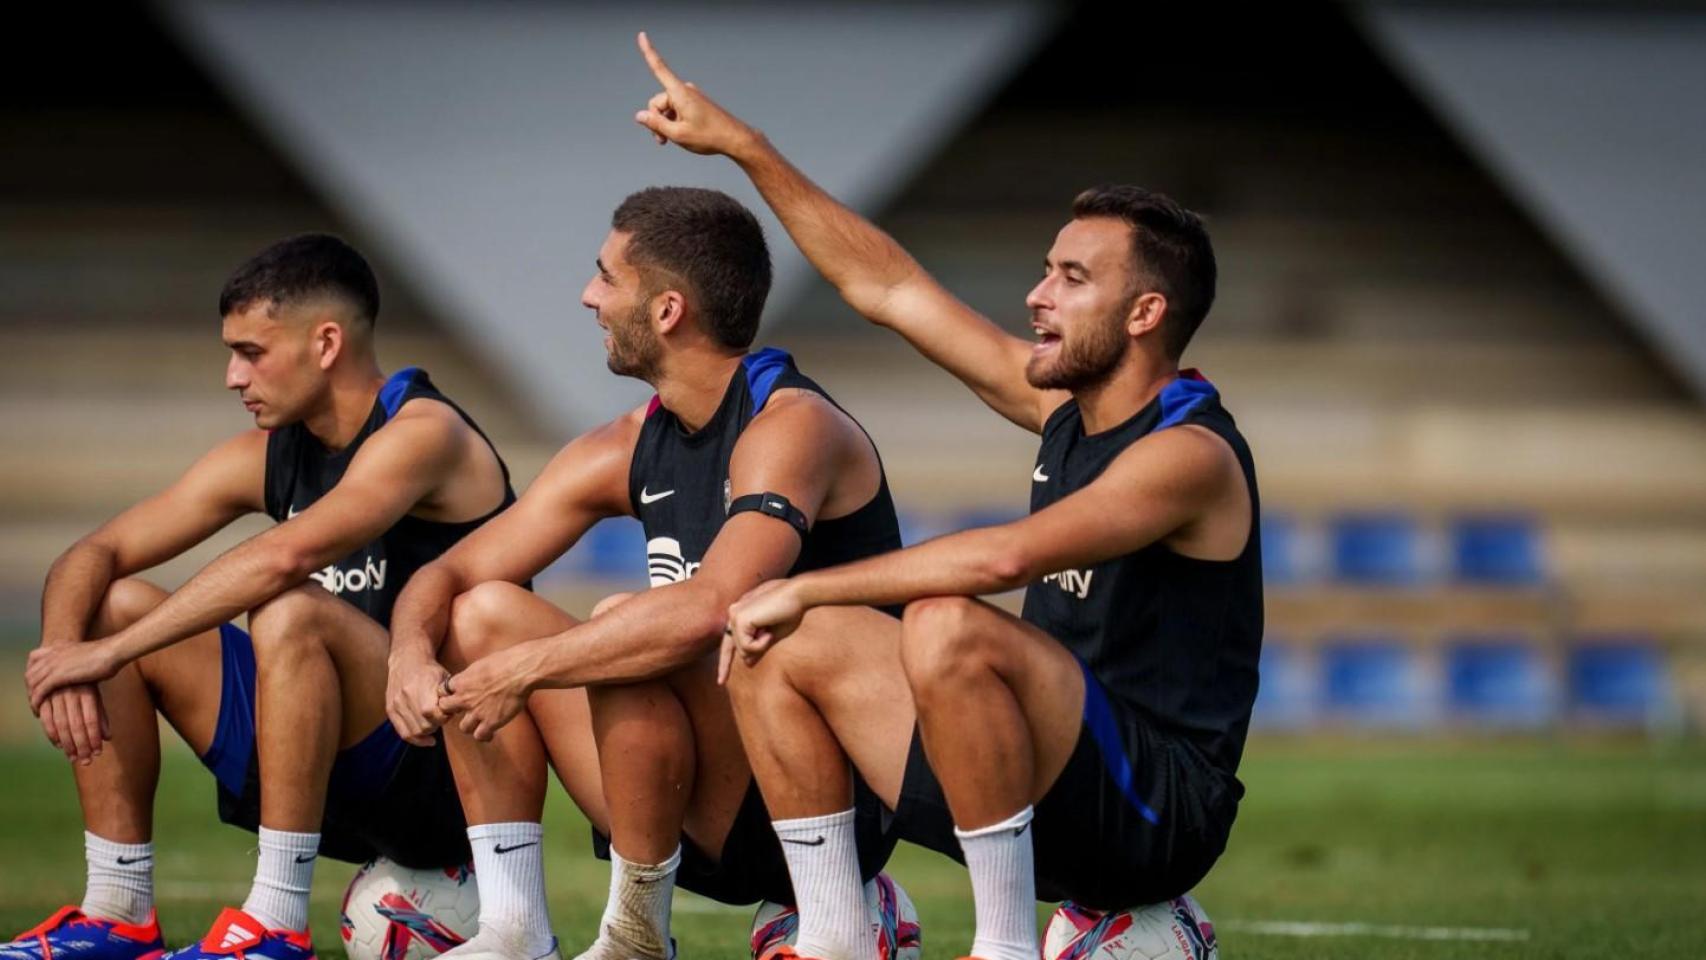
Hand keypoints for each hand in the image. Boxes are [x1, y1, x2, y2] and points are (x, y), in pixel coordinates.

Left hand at [27, 641, 121, 711]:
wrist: (112, 652)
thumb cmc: (107, 654)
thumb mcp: (86, 653)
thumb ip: (77, 658)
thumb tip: (81, 666)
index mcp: (58, 647)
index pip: (34, 660)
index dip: (33, 675)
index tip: (36, 686)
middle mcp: (51, 655)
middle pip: (30, 674)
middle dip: (30, 689)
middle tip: (35, 701)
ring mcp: (53, 664)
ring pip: (32, 684)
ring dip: (31, 698)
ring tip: (36, 708)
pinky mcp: (57, 676)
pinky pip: (39, 691)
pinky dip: (36, 702)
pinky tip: (38, 711)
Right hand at [38, 684, 108, 764]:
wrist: (67, 657)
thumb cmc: (85, 680)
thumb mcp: (96, 694)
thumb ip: (100, 715)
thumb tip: (108, 738)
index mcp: (88, 692)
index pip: (91, 720)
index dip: (93, 738)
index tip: (97, 753)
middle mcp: (71, 693)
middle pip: (76, 725)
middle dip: (81, 746)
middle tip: (86, 761)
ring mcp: (56, 695)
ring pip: (61, 724)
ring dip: (67, 744)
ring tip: (73, 758)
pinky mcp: (44, 696)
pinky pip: (46, 719)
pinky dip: (51, 733)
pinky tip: (59, 745)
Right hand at [386, 653, 451, 746]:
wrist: (407, 660)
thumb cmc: (430, 670)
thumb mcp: (444, 678)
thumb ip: (450, 696)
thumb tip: (458, 711)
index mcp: (421, 687)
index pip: (433, 713)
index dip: (444, 717)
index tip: (448, 712)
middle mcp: (406, 697)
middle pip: (424, 725)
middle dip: (436, 725)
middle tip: (441, 717)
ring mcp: (396, 704)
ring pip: (414, 731)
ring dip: (427, 732)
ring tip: (433, 723)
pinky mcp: (390, 710)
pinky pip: (403, 733)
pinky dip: (416, 739)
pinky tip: (427, 739)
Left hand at [439, 647, 535, 741]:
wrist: (520, 672)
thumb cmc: (505, 662)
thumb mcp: (480, 664)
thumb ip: (471, 675)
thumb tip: (470, 678)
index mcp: (461, 681)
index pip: (442, 691)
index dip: (448, 694)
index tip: (456, 695)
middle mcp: (465, 698)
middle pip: (446, 710)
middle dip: (453, 710)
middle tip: (464, 709)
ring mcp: (477, 712)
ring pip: (463, 727)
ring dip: (471, 725)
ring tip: (480, 723)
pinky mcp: (491, 722)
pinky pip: (480, 735)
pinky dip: (485, 735)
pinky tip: (491, 732)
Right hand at [633, 31, 759, 156]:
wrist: (734, 139)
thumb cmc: (709, 136)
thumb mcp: (677, 134)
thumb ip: (655, 124)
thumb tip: (639, 115)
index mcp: (680, 93)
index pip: (659, 69)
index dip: (648, 52)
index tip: (642, 35)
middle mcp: (684, 90)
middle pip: (658, 102)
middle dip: (656, 120)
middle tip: (663, 141)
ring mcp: (690, 96)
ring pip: (666, 108)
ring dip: (665, 123)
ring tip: (673, 140)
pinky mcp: (695, 103)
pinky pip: (676, 109)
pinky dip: (674, 121)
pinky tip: (681, 133)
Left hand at [720, 579, 805, 682]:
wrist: (798, 594)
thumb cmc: (790, 611)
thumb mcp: (772, 635)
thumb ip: (757, 646)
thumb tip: (747, 662)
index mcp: (740, 613)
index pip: (728, 643)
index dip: (725, 663)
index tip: (721, 681)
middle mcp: (734, 612)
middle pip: (737, 649)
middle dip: (757, 649)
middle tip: (771, 633)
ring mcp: (734, 615)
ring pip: (742, 650)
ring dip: (761, 646)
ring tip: (772, 629)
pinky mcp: (739, 619)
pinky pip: (746, 647)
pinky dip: (761, 644)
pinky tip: (769, 631)